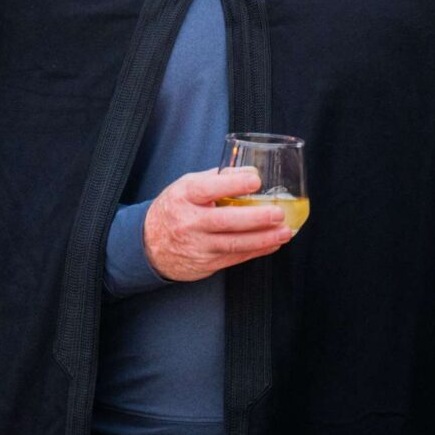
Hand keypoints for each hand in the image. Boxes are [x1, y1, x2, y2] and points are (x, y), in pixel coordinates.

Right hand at [143, 166, 293, 282]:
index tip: (256, 180)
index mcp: (184, 196)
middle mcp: (189, 221)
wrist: (149, 244)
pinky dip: (257, 251)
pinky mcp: (205, 263)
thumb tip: (250, 171)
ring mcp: (197, 245)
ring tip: (284, 232)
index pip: (209, 188)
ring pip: (234, 243)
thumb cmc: (175, 208)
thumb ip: (218, 177)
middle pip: (225, 220)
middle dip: (256, 218)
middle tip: (278, 213)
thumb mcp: (187, 186)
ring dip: (263, 239)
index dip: (234, 184)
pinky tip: (272, 244)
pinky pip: (235, 257)